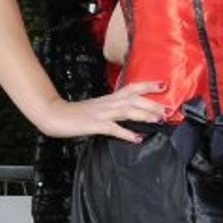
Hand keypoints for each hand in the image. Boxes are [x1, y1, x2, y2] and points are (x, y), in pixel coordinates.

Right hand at [32, 79, 167, 141]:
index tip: (164, 84)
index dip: (148, 85)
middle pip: (134, 99)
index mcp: (110, 98)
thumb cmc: (76, 113)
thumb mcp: (99, 108)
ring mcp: (101, 113)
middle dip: (152, 103)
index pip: (131, 88)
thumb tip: (132, 112)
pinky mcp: (94, 125)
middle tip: (169, 109)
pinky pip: (113, 128)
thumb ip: (115, 109)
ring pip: (126, 111)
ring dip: (144, 115)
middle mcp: (108, 103)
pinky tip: (137, 138)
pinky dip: (126, 133)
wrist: (53, 114)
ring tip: (159, 120)